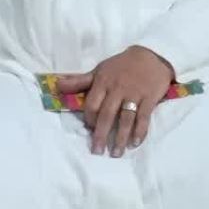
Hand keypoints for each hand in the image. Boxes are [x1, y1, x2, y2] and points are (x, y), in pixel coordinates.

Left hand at [55, 45, 174, 156]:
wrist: (151, 55)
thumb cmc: (122, 65)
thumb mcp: (99, 70)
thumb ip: (80, 81)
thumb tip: (57, 85)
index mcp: (103, 82)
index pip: (92, 104)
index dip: (89, 119)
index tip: (90, 130)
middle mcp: (118, 89)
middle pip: (107, 115)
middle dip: (101, 135)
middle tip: (98, 151)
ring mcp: (134, 94)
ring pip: (125, 119)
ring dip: (120, 137)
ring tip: (116, 153)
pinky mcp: (149, 98)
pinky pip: (144, 117)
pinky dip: (140, 131)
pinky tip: (135, 142)